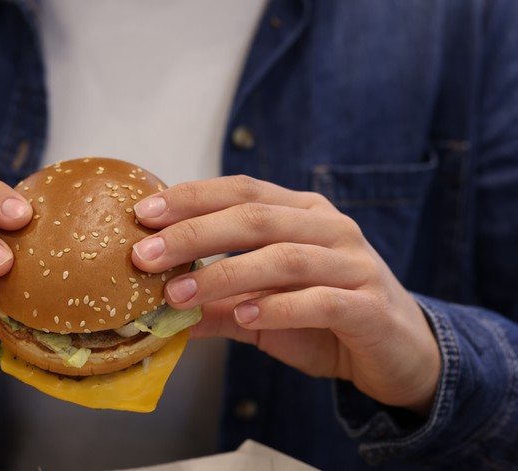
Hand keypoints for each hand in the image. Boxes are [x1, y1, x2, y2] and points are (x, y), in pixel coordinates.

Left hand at [130, 175, 440, 414]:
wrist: (401, 353)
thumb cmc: (324, 320)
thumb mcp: (259, 310)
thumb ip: (212, 304)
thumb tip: (152, 312)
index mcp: (301, 213)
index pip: (241, 190)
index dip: (191, 198)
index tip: (142, 215)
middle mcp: (329, 228)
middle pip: (255, 218)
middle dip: (194, 234)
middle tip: (145, 255)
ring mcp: (354, 264)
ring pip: (284, 258)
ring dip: (224, 275)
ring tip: (178, 295)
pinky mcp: (370, 306)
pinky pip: (320, 301)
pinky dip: (278, 308)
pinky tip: (243, 316)